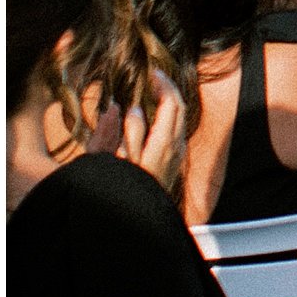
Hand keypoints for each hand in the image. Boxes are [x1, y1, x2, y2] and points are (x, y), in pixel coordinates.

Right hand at [121, 76, 187, 191]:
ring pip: (181, 120)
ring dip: (170, 103)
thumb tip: (128, 108)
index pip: (171, 103)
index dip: (164, 85)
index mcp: (163, 143)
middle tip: (154, 79)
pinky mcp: (174, 164)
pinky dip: (170, 117)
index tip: (153, 73)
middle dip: (169, 89)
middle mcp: (176, 148)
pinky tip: (158, 117)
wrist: (137, 223)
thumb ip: (122, 134)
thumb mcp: (115, 162)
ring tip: (155, 93)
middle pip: (180, 108)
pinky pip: (178, 131)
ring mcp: (177, 156)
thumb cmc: (122, 191)